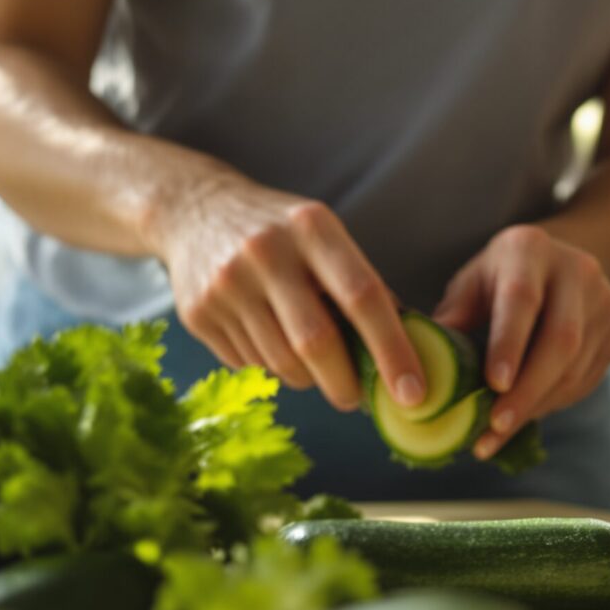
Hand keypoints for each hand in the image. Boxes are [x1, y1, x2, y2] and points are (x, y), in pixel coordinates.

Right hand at [149, 169, 423, 411]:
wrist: (195, 210)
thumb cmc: (279, 230)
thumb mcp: (323, 234)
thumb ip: (360, 283)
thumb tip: (406, 347)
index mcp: (312, 228)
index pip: (363, 297)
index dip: (393, 350)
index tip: (414, 392)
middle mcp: (266, 253)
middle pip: (316, 342)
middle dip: (345, 384)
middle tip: (357, 398)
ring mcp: (227, 283)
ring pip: (281, 362)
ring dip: (307, 378)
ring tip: (314, 365)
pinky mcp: (198, 312)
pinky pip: (249, 364)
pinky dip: (272, 367)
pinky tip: (272, 343)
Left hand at [434, 224, 609, 456]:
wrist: (558, 265)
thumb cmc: (500, 279)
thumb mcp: (471, 285)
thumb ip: (452, 320)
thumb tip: (423, 367)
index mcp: (530, 249)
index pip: (522, 299)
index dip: (509, 344)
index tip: (493, 384)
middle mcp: (577, 271)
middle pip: (561, 340)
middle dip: (527, 390)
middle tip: (495, 425)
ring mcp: (604, 302)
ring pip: (576, 366)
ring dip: (537, 405)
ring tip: (499, 432)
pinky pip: (586, 378)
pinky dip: (553, 403)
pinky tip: (525, 415)